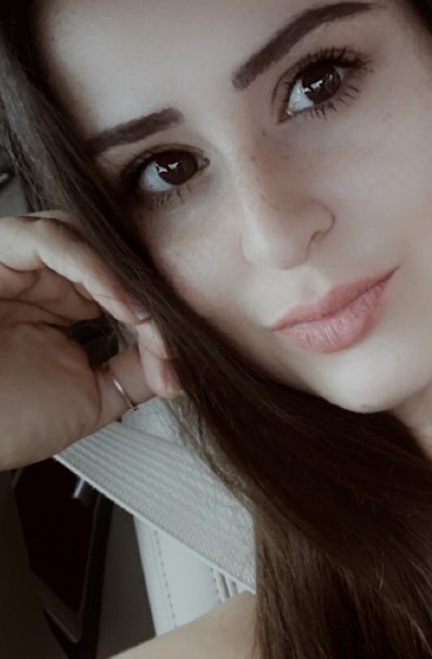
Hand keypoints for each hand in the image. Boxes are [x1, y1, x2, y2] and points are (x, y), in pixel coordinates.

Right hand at [0, 211, 178, 470]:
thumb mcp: (93, 397)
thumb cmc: (4, 422)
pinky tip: (123, 306)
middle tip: (175, 331)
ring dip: (129, 279)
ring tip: (147, 321)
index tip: (186, 348)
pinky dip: (98, 268)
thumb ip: (136, 371)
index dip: (162, 306)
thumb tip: (182, 360)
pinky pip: (51, 237)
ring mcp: (19, 264)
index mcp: (64, 306)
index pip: (128, 281)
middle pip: (115, 252)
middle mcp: (43, 278)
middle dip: (152, 288)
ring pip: (90, 236)